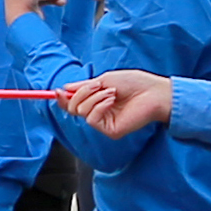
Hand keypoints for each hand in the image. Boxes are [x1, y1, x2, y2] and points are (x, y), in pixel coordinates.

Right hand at [60, 69, 175, 137]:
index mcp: (97, 101)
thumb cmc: (134, 83)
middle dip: (80, 94)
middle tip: (94, 85)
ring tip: (111, 91)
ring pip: (81, 112)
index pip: (74, 104)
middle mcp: (99, 114)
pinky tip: (112, 99)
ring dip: (93, 97)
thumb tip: (65, 88)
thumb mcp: (105, 80)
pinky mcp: (110, 131)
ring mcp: (104, 123)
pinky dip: (99, 105)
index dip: (63, 99)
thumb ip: (84, 86)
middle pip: (73, 109)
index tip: (57, 91)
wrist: (153, 92)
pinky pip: (92, 119)